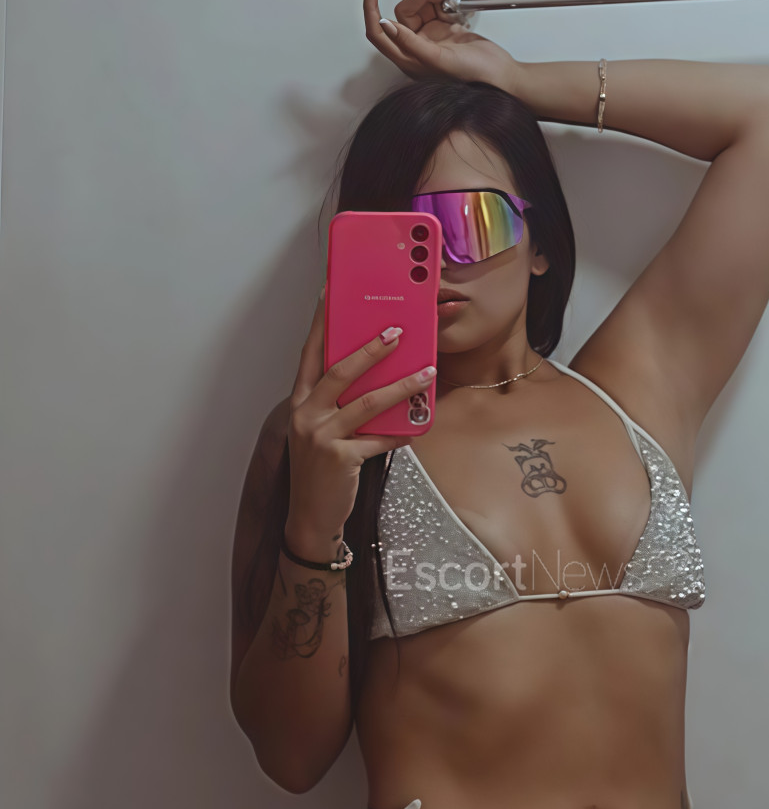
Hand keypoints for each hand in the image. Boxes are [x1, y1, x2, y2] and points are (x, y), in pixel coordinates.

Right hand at [286, 290, 435, 544]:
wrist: (311, 517)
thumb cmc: (323, 470)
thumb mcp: (325, 430)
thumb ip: (343, 403)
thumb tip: (381, 375)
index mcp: (301, 400)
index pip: (311, 351)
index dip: (322, 320)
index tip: (334, 291)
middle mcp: (306, 413)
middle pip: (339, 370)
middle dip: (370, 348)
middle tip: (398, 329)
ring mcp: (320, 436)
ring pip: (365, 402)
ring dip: (400, 385)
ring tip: (427, 372)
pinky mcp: (339, 459)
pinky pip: (378, 440)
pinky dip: (401, 432)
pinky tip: (420, 425)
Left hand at [364, 0, 520, 93]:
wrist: (501, 73)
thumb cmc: (475, 77)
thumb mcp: (439, 60)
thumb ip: (411, 43)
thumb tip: (385, 25)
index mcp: (409, 61)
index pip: (378, 32)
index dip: (371, 8)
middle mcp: (416, 48)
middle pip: (404, 10)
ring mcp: (431, 36)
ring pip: (422, 2)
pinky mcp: (444, 27)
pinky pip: (436, 2)